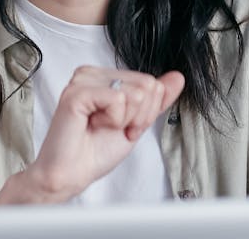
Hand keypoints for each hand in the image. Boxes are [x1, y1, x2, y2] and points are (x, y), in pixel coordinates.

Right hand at [0, 66, 183, 203]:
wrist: (72, 174)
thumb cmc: (95, 152)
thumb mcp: (136, 123)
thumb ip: (156, 100)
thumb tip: (176, 77)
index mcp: (104, 77)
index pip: (150, 82)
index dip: (144, 113)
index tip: (122, 126)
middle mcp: (92, 74)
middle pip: (147, 85)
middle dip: (138, 116)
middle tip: (112, 128)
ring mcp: (82, 80)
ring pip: (136, 92)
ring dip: (125, 119)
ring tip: (101, 126)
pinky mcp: (77, 92)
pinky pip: (118, 99)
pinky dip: (113, 119)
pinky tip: (93, 124)